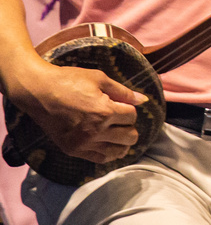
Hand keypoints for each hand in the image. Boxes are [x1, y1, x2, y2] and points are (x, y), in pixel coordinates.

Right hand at [12, 60, 145, 163]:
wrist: (38, 92)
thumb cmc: (69, 81)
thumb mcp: (99, 79)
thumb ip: (123, 92)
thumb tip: (143, 100)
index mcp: (104, 112)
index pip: (132, 116)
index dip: (130, 109)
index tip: (122, 105)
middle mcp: (95, 131)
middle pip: (129, 136)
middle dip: (130, 126)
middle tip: (122, 120)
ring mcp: (83, 143)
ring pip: (117, 151)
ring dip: (123, 142)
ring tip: (119, 133)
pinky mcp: (72, 150)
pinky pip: (99, 159)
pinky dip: (109, 153)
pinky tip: (110, 145)